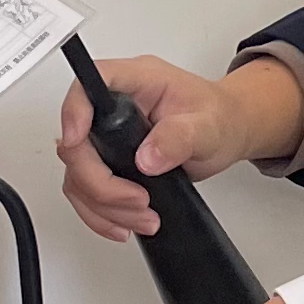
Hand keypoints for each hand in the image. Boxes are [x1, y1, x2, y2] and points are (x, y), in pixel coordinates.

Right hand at [53, 55, 303, 240]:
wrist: (229, 131)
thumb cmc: (220, 117)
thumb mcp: (209, 126)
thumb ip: (180, 137)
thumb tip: (147, 158)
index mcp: (136, 80)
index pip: (89, 85)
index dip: (74, 112)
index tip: (76, 141)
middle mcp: (115, 106)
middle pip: (76, 143)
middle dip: (100, 182)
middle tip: (137, 201)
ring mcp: (108, 135)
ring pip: (78, 174)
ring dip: (104, 205)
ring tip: (143, 217)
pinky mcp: (109, 161)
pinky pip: (86, 191)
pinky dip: (101, 213)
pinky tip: (124, 223)